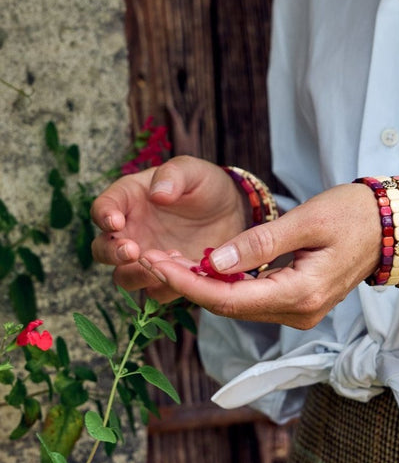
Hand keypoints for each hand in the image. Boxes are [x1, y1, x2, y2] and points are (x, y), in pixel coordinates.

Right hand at [91, 156, 246, 300]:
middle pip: (102, 249)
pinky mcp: (166, 276)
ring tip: (163, 262)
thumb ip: (174, 175)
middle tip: (132, 250)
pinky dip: (165, 286)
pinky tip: (184, 273)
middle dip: (112, 252)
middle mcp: (130, 231)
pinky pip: (156, 291)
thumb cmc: (205, 185)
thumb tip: (157, 193)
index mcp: (128, 199)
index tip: (115, 221)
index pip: (103, 208)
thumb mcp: (193, 171)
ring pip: (124, 276)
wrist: (231, 211)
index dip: (104, 215)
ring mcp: (146, 256)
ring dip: (136, 274)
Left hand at [138, 183, 381, 328]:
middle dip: (187, 284)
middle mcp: (300, 312)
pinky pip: (254, 300)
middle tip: (149, 258)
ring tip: (168, 260)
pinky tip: (205, 267)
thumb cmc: (353, 215)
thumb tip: (215, 261)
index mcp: (302, 293)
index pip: (230, 298)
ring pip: (240, 305)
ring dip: (204, 285)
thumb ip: (261, 243)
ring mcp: (300, 312)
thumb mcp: (307, 220)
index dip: (187, 283)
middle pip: (230, 306)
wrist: (389, 227)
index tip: (153, 262)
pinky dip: (226, 284)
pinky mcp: (299, 304)